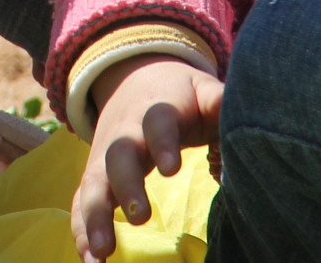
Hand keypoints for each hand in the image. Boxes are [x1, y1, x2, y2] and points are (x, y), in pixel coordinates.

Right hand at [71, 56, 220, 260]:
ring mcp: (105, 155)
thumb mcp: (200, 88)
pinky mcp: (95, 175)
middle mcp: (125, 134)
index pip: (157, 122)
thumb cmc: (179, 95)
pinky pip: (82, 201)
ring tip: (102, 252)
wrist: (136, 77)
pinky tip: (90, 259)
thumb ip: (219, 101)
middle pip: (119, 156)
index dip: (163, 144)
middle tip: (140, 216)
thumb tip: (239, 119)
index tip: (171, 168)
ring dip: (95, 217)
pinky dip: (82, 229)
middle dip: (126, 186)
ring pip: (94, 184)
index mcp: (156, 111)